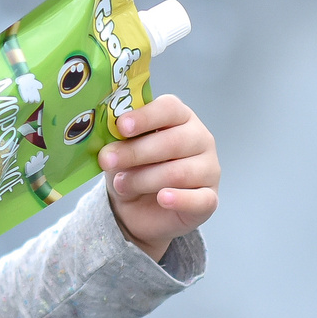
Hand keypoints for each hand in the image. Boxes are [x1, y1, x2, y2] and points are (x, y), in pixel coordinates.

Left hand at [98, 95, 219, 254]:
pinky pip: (199, 199)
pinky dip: (180, 199)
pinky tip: (163, 198)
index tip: (121, 126)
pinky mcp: (209, 199)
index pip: (169, 108)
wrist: (139, 209)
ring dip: (144, 179)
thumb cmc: (133, 168)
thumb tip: (106, 146)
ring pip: (179, 172)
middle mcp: (200, 139)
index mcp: (180, 117)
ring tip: (121, 185)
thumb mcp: (121, 150)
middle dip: (135, 152)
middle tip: (108, 160)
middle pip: (173, 142)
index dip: (145, 117)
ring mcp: (209, 169)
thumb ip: (117, 141)